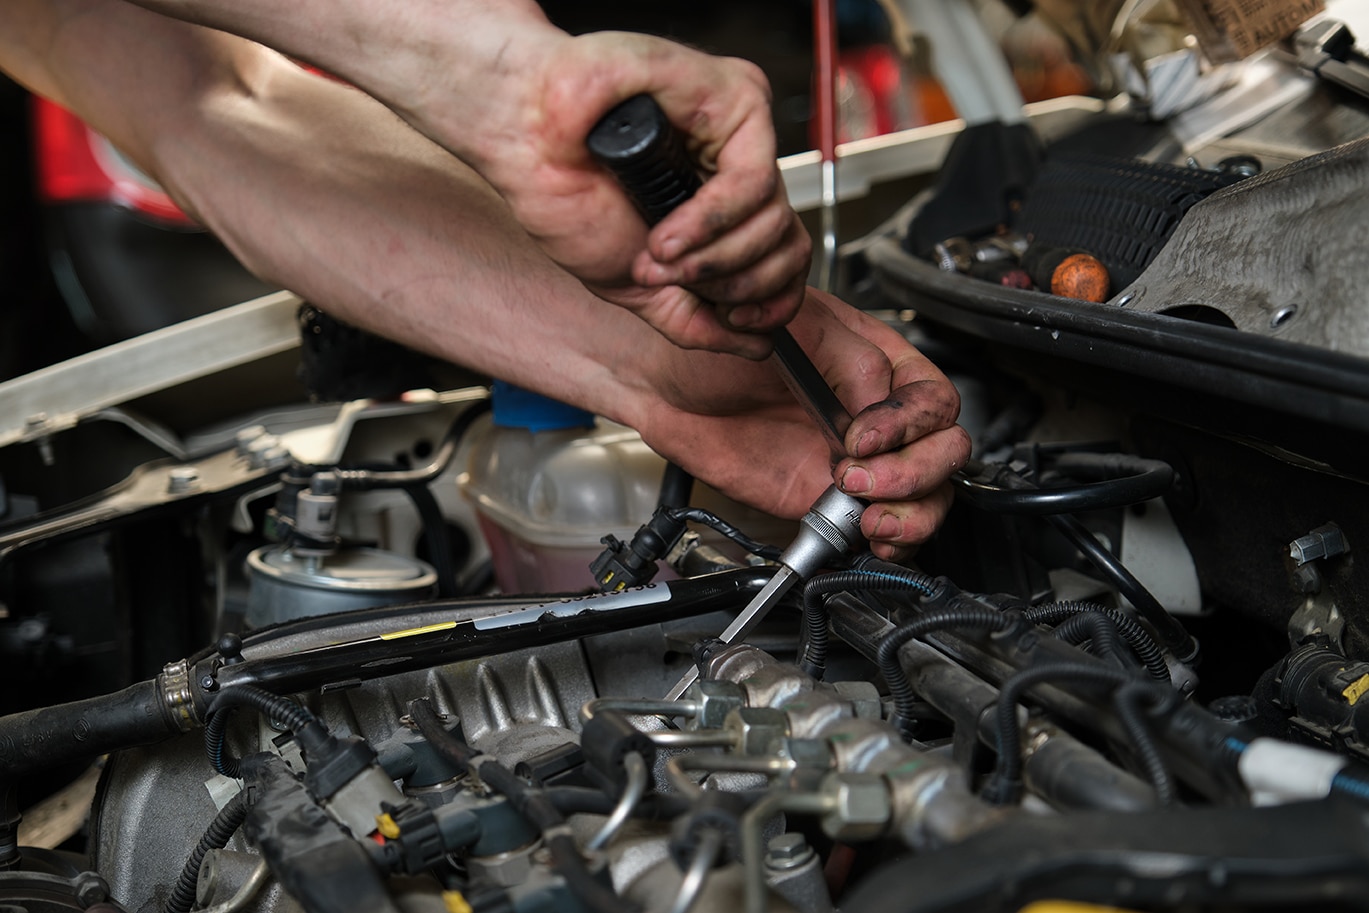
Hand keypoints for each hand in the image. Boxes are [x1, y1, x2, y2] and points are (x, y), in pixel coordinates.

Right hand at [433, 29, 811, 358]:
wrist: (526, 143)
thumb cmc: (566, 197)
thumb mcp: (636, 287)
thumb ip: (696, 321)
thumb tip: (758, 346)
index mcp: (721, 206)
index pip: (784, 258)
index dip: (770, 300)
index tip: (737, 318)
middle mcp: (737, 166)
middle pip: (789, 246)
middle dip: (735, 284)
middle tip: (679, 279)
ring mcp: (740, 132)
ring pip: (776, 219)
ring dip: (714, 257)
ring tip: (661, 253)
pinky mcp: (738, 97)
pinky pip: (755, 181)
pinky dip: (711, 222)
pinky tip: (668, 231)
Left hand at [634, 289, 970, 558]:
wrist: (667, 379)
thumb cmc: (724, 338)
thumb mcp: (792, 327)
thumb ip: (850, 362)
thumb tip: (881, 403)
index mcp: (880, 362)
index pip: (933, 400)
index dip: (907, 425)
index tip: (859, 436)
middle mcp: (877, 415)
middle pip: (944, 452)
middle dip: (914, 473)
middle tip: (857, 476)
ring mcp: (857, 461)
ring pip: (927, 495)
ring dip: (911, 513)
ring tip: (869, 515)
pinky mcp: (827, 499)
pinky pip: (882, 528)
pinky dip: (891, 540)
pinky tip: (869, 533)